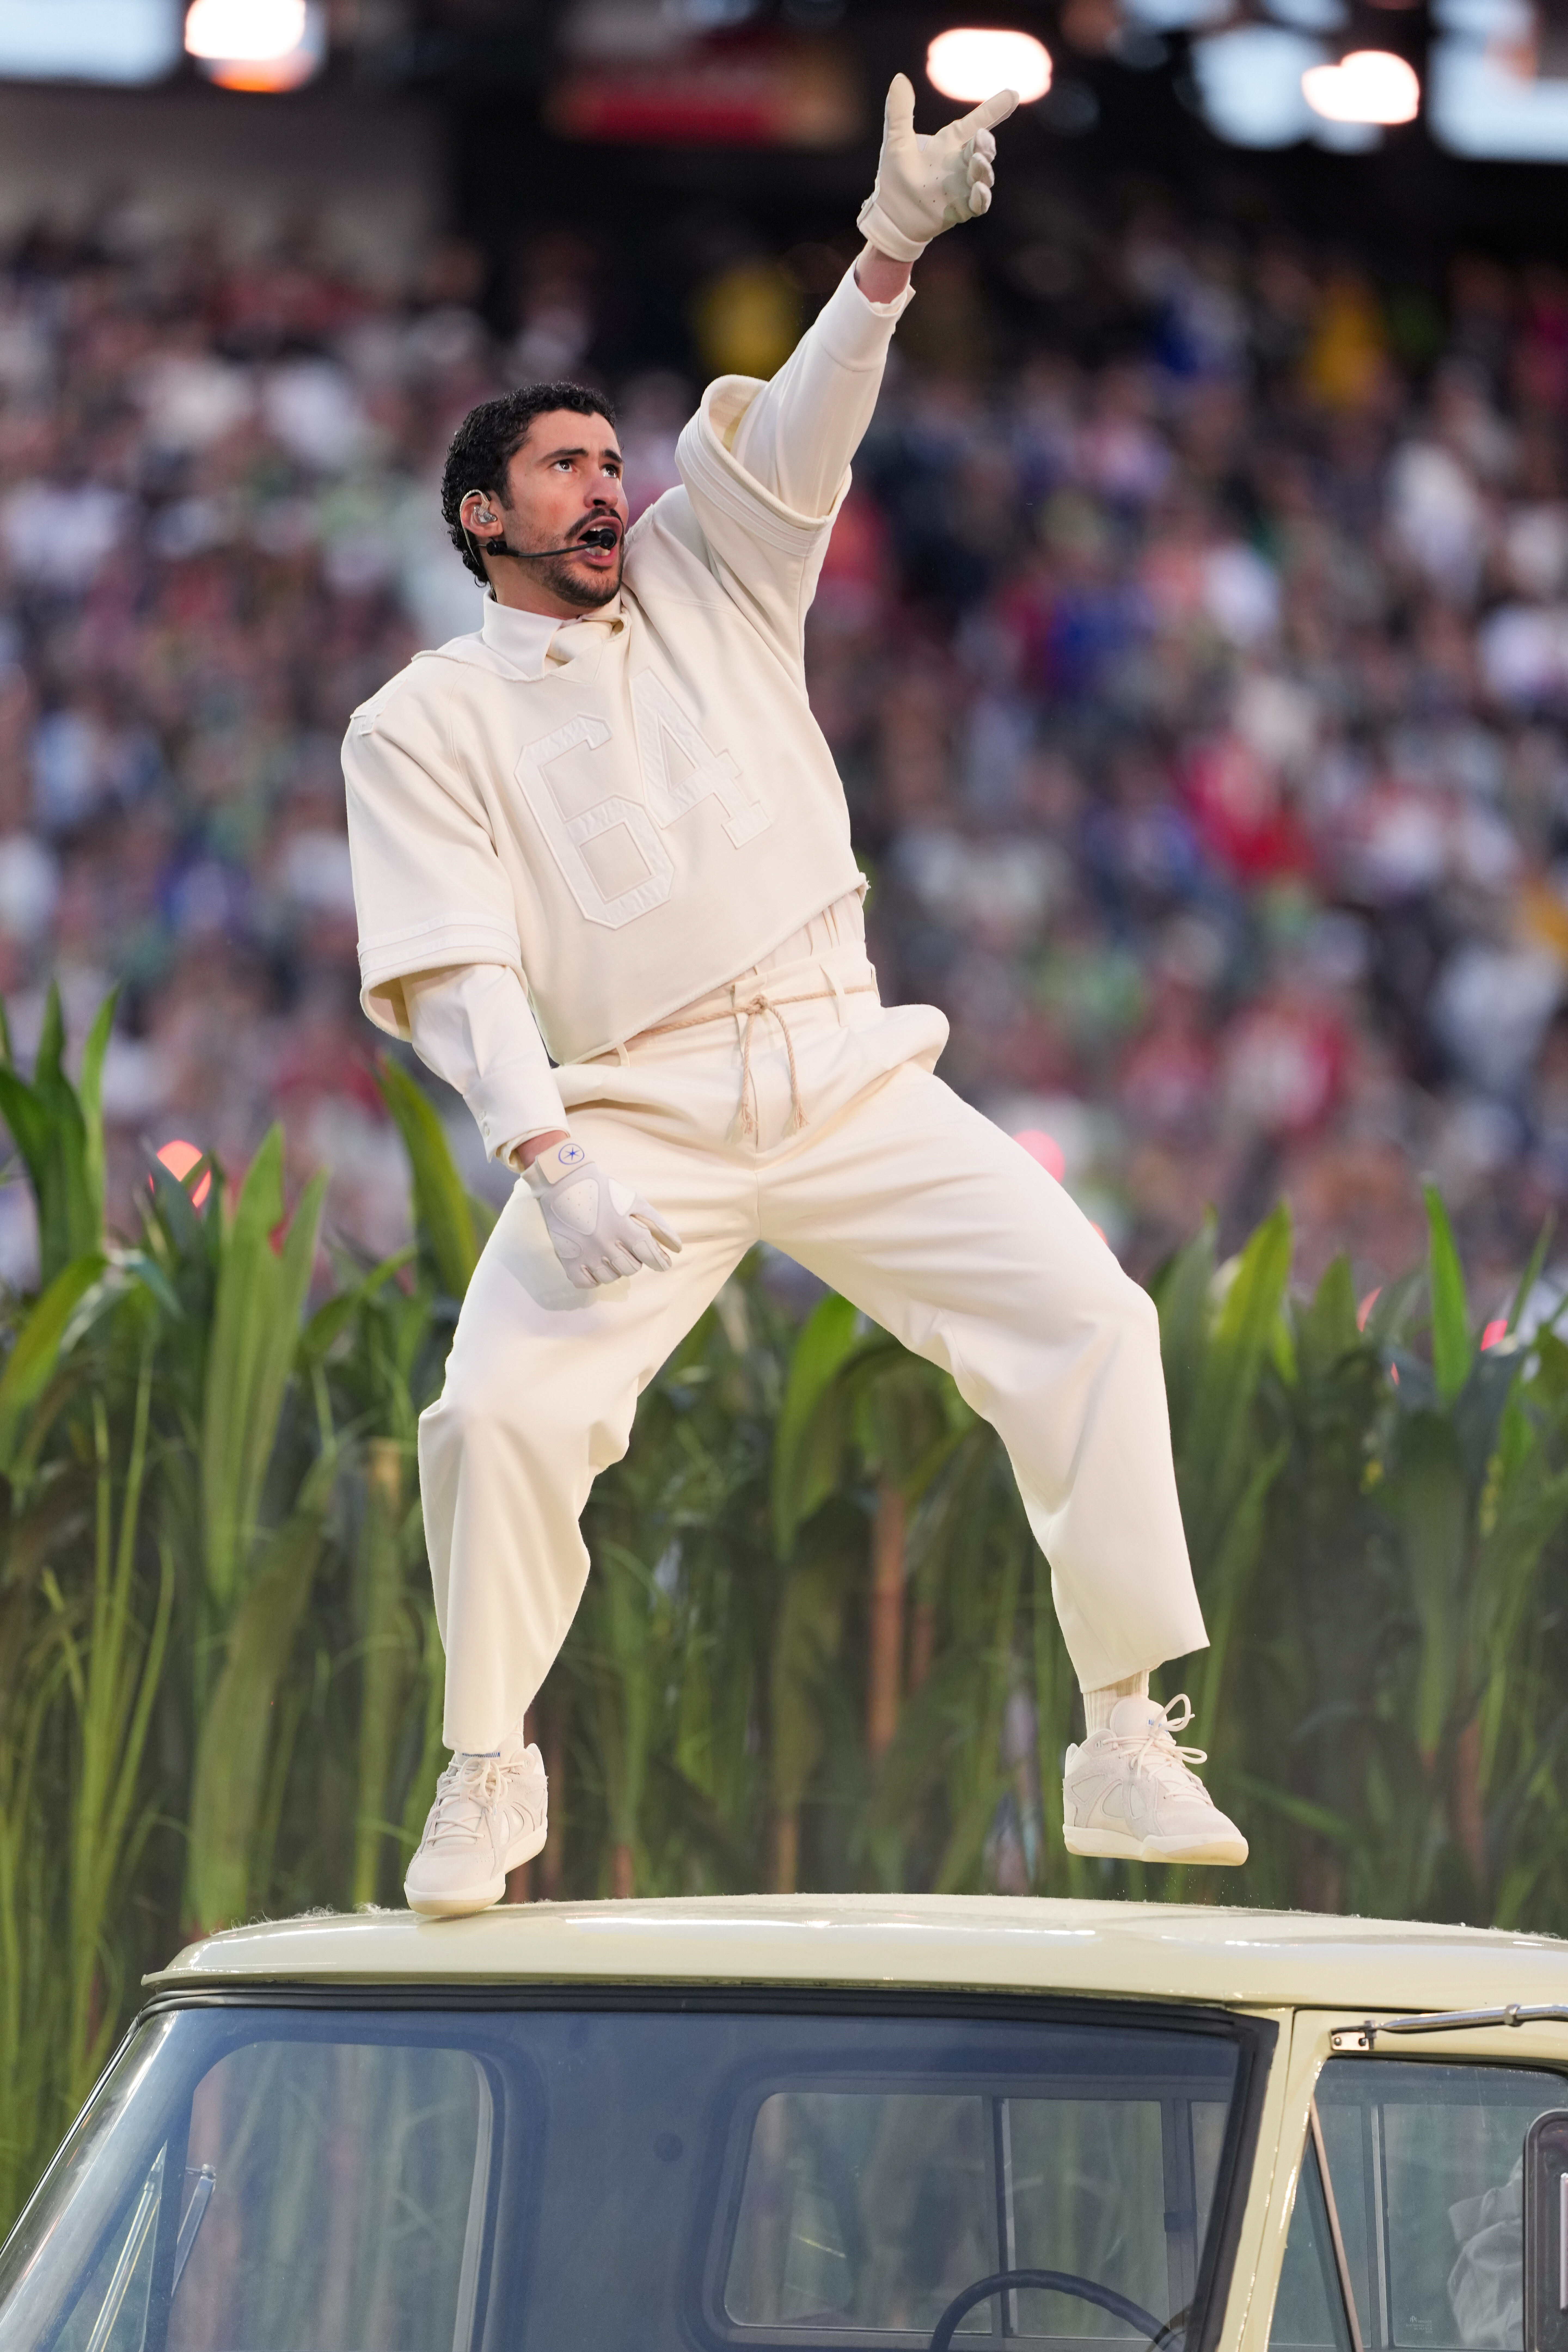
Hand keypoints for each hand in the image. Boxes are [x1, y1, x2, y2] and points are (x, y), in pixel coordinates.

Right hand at [525, 1140, 681, 1288]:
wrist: (564, 1184)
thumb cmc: (605, 1192)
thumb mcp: (635, 1202)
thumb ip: (657, 1225)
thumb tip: (677, 1249)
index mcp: (622, 1226)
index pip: (648, 1254)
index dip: (659, 1261)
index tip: (662, 1264)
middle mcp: (604, 1242)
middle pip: (630, 1268)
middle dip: (634, 1260)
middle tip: (627, 1248)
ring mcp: (585, 1253)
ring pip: (610, 1278)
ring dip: (615, 1268)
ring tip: (610, 1253)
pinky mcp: (568, 1259)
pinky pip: (587, 1283)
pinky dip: (594, 1277)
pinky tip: (595, 1263)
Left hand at [857, 73, 1016, 267]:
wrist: (890, 215)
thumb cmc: (895, 177)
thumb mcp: (896, 141)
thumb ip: (900, 112)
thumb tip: (899, 78)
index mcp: (949, 144)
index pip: (974, 123)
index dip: (993, 109)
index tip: (1013, 94)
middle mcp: (960, 164)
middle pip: (983, 149)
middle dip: (986, 144)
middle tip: (981, 140)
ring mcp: (963, 187)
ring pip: (983, 175)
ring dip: (984, 168)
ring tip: (978, 161)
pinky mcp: (961, 209)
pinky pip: (978, 204)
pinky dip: (981, 197)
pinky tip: (979, 190)